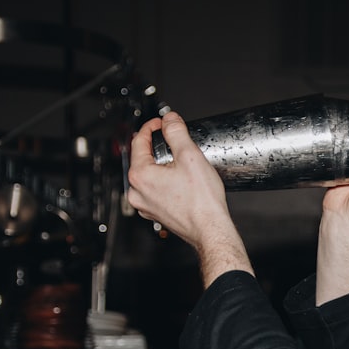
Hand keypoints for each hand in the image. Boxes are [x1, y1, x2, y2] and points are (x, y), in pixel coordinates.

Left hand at [127, 111, 252, 284]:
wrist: (210, 230)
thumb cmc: (202, 201)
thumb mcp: (190, 156)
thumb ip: (176, 132)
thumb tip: (169, 119)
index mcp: (140, 175)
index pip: (139, 141)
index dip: (152, 127)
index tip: (162, 123)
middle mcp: (137, 192)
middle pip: (141, 159)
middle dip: (156, 147)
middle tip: (172, 141)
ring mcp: (145, 206)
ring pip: (148, 176)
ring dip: (159, 166)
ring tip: (178, 162)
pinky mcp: (155, 214)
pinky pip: (154, 192)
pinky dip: (163, 183)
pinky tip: (179, 183)